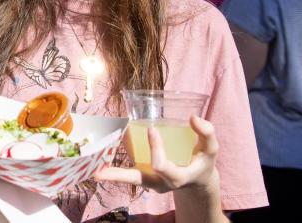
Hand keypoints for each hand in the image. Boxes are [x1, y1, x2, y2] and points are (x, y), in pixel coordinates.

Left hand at [94, 116, 219, 193]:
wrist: (197, 181)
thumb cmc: (203, 162)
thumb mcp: (211, 149)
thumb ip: (206, 133)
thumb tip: (193, 117)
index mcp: (178, 177)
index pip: (162, 165)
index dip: (156, 148)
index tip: (152, 129)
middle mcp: (160, 183)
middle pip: (136, 179)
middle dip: (117, 176)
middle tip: (97, 172)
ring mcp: (149, 182)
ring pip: (127, 177)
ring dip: (109, 172)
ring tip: (90, 166)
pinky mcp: (142, 176)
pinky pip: (126, 171)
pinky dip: (112, 166)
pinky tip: (98, 156)